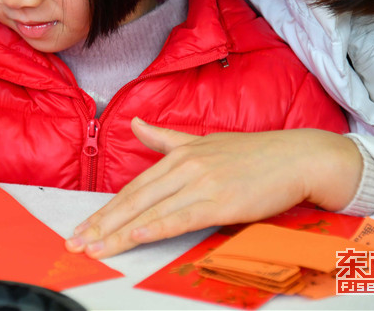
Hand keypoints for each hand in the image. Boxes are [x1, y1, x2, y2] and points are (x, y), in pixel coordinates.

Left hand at [65, 118, 361, 257]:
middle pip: (134, 199)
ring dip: (119, 233)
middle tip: (77, 242)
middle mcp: (184, 166)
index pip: (133, 187)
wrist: (296, 157)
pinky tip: (134, 237)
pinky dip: (154, 228)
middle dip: (102, 223)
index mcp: (178, 153)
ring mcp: (201, 183)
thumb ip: (165, 139)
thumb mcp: (203, 141)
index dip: (106, 208)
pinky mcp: (220, 201)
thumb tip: (135, 125)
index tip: (85, 225)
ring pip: (150, 211)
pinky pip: (179, 218)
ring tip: (96, 248)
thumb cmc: (253, 154)